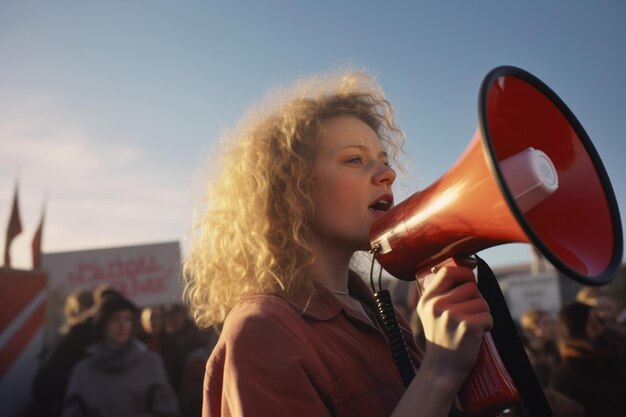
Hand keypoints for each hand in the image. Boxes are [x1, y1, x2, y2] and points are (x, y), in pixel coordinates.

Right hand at [416, 258, 492, 386]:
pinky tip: (477, 335)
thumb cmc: (441, 340)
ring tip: (471, 327)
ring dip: (483, 313)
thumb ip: (441, 295)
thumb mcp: (430, 314)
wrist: (441, 370)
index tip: (469, 280)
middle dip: (477, 300)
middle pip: (471, 287)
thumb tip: (466, 275)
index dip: (463, 272)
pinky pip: (488, 316)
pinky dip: (488, 325)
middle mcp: (437, 305)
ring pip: (482, 302)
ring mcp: (451, 316)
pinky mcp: (467, 327)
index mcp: (427, 300)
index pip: (447, 272)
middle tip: (469, 316)